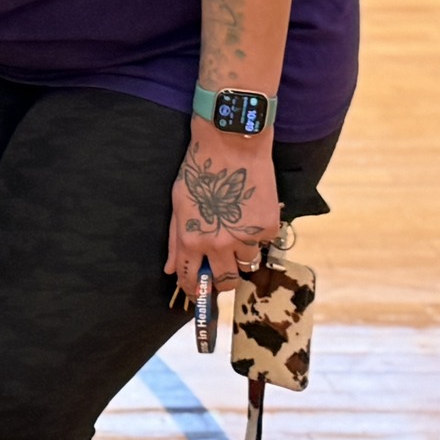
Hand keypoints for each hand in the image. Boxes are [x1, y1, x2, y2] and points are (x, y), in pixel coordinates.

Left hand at [167, 124, 281, 296]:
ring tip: (235, 230)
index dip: (195, 289)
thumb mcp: (178, 207)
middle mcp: (220, 244)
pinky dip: (256, 235)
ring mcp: (247, 237)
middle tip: (221, 270)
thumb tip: (171, 270)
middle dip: (222, 280)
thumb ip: (175, 242)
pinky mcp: (268, 228)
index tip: (197, 292)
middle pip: (226, 281)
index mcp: (193, 240)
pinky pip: (263, 244)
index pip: (193, 279)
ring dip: (241, 255)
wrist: (231, 147)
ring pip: (247, 264)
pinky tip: (249, 214)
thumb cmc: (198, 172)